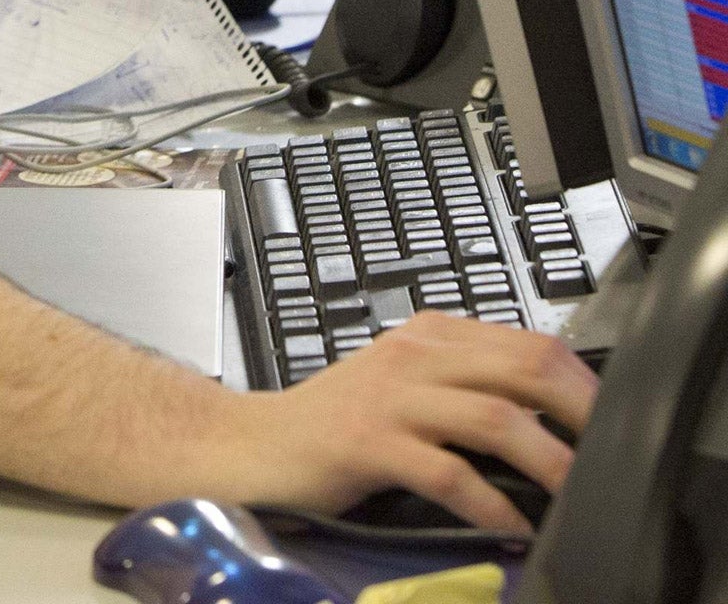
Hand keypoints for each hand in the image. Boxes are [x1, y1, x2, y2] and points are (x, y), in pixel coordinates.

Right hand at [207, 313, 598, 533]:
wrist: (252, 442)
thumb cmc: (334, 423)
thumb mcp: (404, 385)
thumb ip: (464, 386)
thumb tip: (552, 420)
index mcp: (429, 335)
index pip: (530, 342)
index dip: (583, 385)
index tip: (612, 426)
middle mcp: (413, 354)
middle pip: (525, 367)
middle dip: (580, 414)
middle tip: (610, 459)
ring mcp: (389, 397)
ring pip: (495, 419)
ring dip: (548, 463)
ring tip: (574, 497)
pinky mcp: (367, 443)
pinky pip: (448, 472)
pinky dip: (490, 506)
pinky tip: (510, 528)